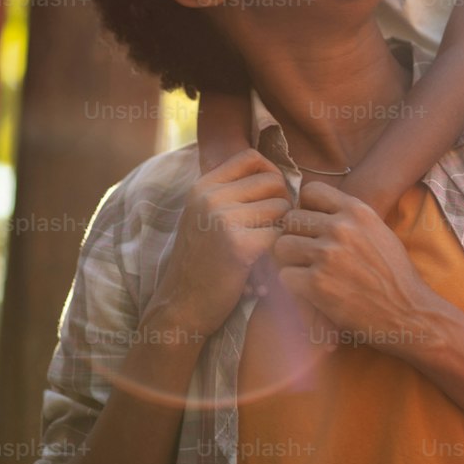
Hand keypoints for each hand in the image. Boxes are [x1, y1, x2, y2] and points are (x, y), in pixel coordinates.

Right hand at [150, 149, 290, 340]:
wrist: (181, 306)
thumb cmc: (201, 262)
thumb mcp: (204, 216)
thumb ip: (231, 193)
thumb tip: (276, 175)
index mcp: (203, 186)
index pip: (251, 157)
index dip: (270, 171)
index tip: (271, 195)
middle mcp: (211, 197)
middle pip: (273, 181)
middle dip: (282, 203)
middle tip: (272, 228)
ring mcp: (223, 219)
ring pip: (281, 208)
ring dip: (281, 228)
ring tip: (265, 248)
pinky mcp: (239, 245)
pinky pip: (280, 235)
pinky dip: (278, 250)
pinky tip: (264, 265)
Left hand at [272, 182, 436, 353]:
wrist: (409, 313)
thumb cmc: (395, 276)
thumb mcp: (379, 232)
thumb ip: (350, 219)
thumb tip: (316, 211)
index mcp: (357, 211)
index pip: (311, 191)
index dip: (306, 209)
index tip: (312, 226)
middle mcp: (341, 227)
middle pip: (291, 219)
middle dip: (295, 237)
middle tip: (306, 256)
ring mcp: (327, 254)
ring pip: (282, 246)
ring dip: (290, 262)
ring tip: (306, 274)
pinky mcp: (317, 283)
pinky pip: (284, 275)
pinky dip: (293, 286)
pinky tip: (309, 292)